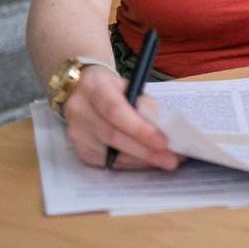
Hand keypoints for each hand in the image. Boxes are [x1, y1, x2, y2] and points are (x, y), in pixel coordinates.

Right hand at [63, 65, 180, 169]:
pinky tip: (146, 162)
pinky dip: (131, 163)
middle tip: (171, 159)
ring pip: (111, 155)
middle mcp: (81, 111)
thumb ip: (143, 103)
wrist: (81, 89)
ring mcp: (78, 133)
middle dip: (145, 151)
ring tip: (164, 161)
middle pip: (114, 136)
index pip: (115, 111)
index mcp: (94, 88)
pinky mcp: (80, 150)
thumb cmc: (111, 87)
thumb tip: (160, 128)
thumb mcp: (128, 84)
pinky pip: (108, 163)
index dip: (139, 129)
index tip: (163, 141)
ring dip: (141, 160)